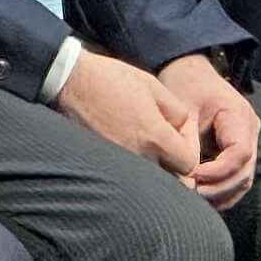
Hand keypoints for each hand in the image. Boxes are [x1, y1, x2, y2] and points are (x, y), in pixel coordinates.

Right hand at [53, 50, 198, 177]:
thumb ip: (178, 112)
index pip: (188, 165)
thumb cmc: (112, 80)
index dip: (189, 150)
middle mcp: (138, 156)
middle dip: (174, 166)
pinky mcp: (103, 163)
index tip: (177, 134)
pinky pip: (128, 174)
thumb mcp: (154, 86)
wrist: (71, 83)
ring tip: (145, 144)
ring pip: (149, 180)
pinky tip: (128, 145)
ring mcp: (119, 163)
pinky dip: (134, 168)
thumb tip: (183, 130)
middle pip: (171, 180)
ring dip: (155, 168)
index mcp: (155, 137)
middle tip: (166, 145)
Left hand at [157, 53, 260, 204]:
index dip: (219, 171)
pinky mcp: (238, 153)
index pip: (240, 152)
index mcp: (239, 116)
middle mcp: (250, 131)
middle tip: (190, 195)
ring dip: (221, 195)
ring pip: (243, 180)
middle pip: (245, 172)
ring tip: (193, 201)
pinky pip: (236, 179)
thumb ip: (188, 141)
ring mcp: (248, 143)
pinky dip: (222, 193)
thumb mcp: (183, 109)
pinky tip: (201, 199)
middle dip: (219, 188)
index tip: (193, 176)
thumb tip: (187, 176)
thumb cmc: (186, 87)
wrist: (191, 74)